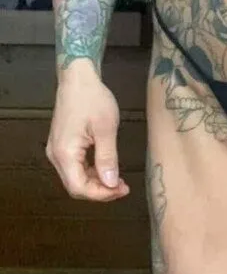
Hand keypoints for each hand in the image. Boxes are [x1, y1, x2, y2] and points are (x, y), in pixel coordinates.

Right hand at [46, 63, 129, 201]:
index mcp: (65, 153)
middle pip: (75, 187)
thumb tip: (111, 183)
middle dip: (100, 191)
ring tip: (118, 180)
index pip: (79, 188)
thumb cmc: (92, 98)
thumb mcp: (106, 129)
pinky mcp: (62, 146)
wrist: (78, 79)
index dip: (101, 195)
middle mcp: (56, 155)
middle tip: (122, 187)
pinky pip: (75, 168)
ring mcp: (57, 151)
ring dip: (96, 183)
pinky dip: (91, 173)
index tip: (121, 190)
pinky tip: (107, 169)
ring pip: (75, 179)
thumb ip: (108, 158)